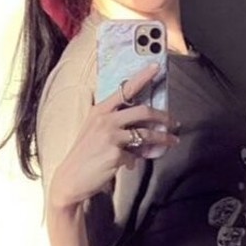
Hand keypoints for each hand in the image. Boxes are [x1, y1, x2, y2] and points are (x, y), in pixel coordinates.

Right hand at [48, 63, 178, 209]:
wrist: (70, 179)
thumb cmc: (84, 154)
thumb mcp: (95, 131)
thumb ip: (115, 124)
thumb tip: (140, 126)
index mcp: (100, 110)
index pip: (124, 89)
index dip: (142, 77)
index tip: (156, 66)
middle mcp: (105, 119)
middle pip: (143, 111)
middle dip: (164, 116)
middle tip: (175, 122)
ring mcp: (110, 136)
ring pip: (146, 134)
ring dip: (163, 139)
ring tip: (173, 142)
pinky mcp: (116, 154)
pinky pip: (135, 156)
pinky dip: (135, 161)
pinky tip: (128, 165)